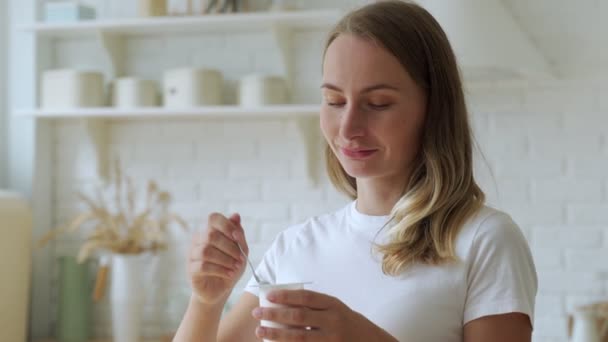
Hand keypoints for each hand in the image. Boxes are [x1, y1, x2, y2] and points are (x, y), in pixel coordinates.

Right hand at [188, 212, 248, 305]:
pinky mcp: (191, 269)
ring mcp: (192, 254)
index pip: (213, 218)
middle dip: (230, 247)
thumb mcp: (241, 251)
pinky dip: (219, 270)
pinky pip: (203, 266)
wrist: (221, 289)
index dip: (226, 225)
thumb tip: (236, 215)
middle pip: (211, 235)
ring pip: (206, 251)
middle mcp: (198, 240)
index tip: (238, 237)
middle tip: (241, 258)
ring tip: (236, 267)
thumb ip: (238, 234)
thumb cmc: (230, 267)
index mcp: (210, 231)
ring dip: (225, 259)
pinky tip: (229, 274)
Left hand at [251, 289, 397, 340]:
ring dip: (276, 335)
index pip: (306, 297)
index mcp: (333, 305)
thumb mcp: (336, 309)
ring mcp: (331, 340)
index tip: (268, 296)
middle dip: (275, 315)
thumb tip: (283, 303)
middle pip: (298, 317)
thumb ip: (315, 306)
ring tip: (260, 332)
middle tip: (257, 313)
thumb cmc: (349, 323)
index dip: (286, 296)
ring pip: (298, 337)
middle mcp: (333, 321)